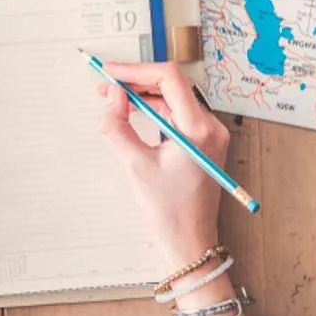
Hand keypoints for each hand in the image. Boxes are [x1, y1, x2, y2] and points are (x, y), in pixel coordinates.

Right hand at [98, 63, 254, 315]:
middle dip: (137, 82)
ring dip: (143, 96)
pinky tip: (131, 115)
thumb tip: (111, 96)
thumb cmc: (169, 213)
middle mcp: (210, 127)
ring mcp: (208, 135)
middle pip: (172, 85)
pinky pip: (176, 115)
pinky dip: (153, 111)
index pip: (169, 78)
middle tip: (105, 85)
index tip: (110, 73)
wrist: (190, 244)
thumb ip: (117, 125)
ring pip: (173, 99)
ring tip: (113, 100)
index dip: (136, 70)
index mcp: (198, 129)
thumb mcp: (135, 166)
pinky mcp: (202, 143)